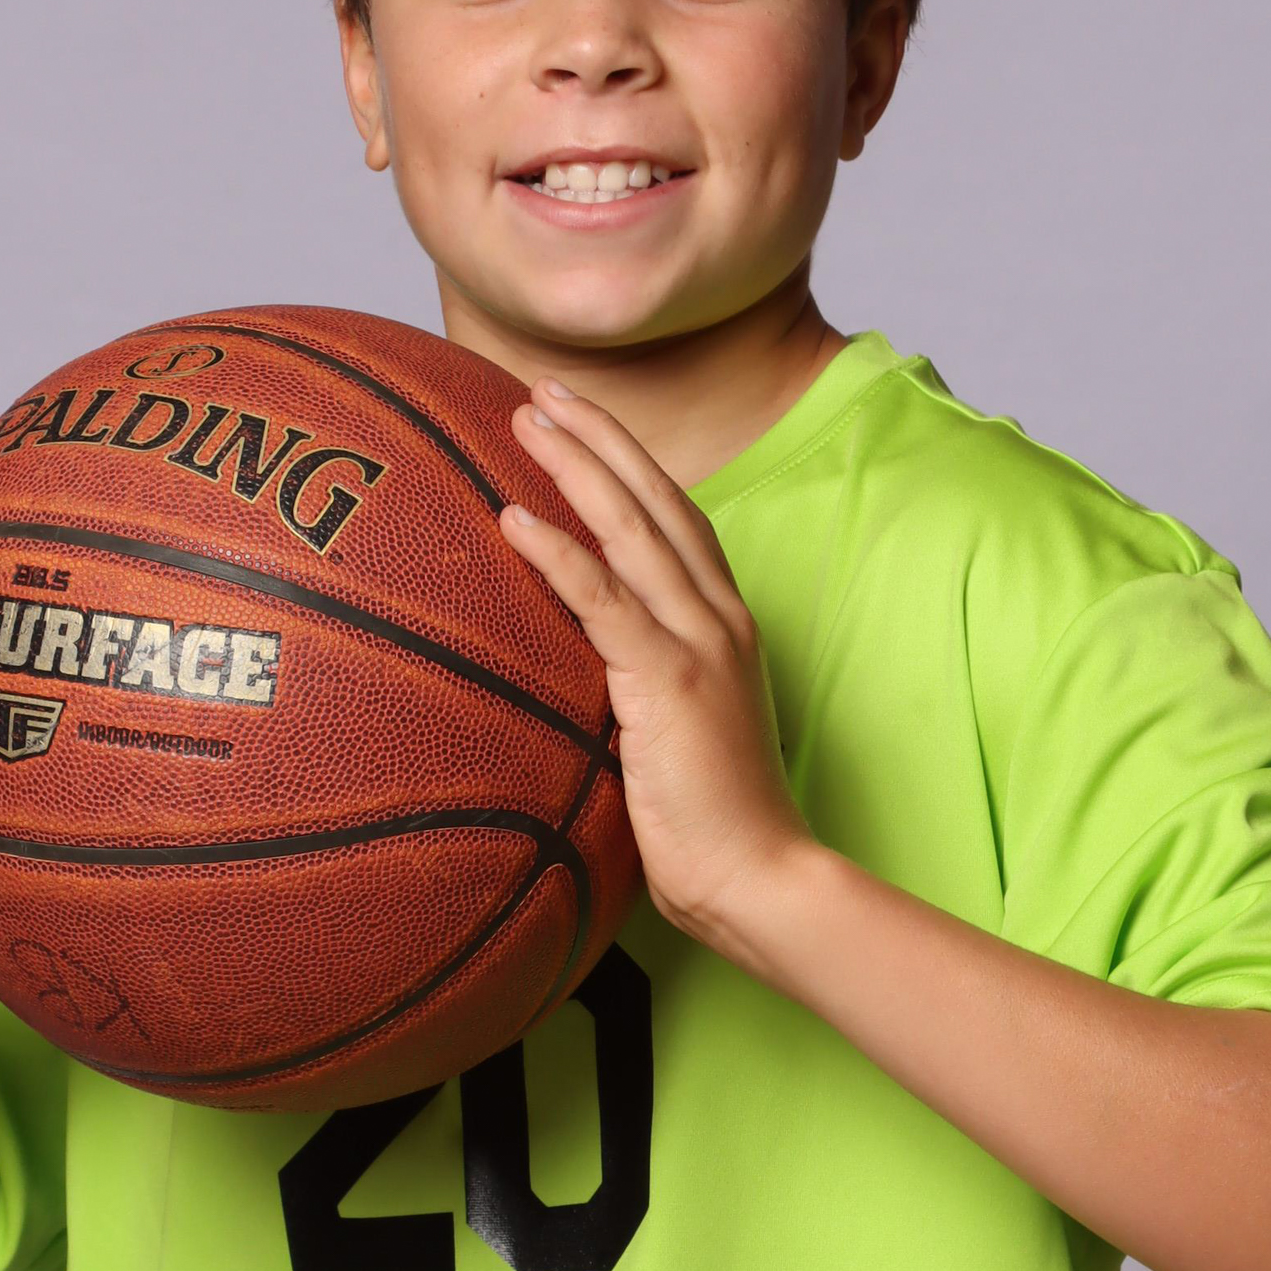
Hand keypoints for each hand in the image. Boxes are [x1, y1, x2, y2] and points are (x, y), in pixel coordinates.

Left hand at [500, 379, 815, 945]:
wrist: (757, 878)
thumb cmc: (711, 826)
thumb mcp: (671, 737)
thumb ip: (635, 691)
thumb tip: (568, 680)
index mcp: (724, 626)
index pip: (674, 521)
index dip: (627, 465)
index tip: (578, 425)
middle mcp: (720, 617)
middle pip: (655, 500)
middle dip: (598, 437)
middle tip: (541, 393)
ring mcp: (700, 643)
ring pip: (631, 528)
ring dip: (575, 465)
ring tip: (524, 419)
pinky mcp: (670, 680)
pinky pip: (603, 599)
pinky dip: (558, 553)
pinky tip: (512, 517)